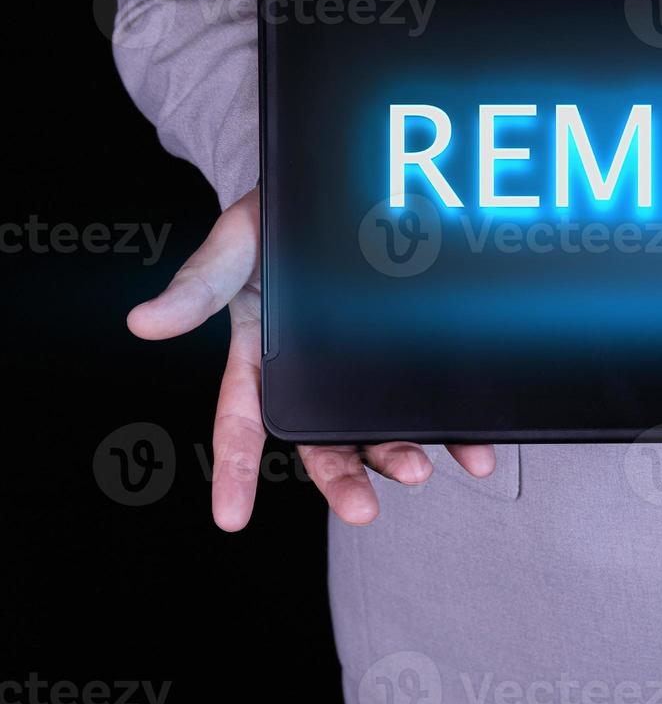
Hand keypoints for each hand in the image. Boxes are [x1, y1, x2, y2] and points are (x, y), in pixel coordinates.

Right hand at [127, 187, 495, 530]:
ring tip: (422, 471)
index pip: (241, 423)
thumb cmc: (271, 223)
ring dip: (400, 456)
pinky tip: (475, 447)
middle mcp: (312, 375)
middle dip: (342, 479)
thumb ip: (198, 286)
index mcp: (261, 357)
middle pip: (323, 441)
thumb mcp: (234, 246)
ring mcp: (363, 366)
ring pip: (379, 428)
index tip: (230, 517)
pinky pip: (429, 395)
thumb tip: (145, 323)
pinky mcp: (409, 351)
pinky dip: (452, 427)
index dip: (235, 471)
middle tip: (362, 509)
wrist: (332, 187)